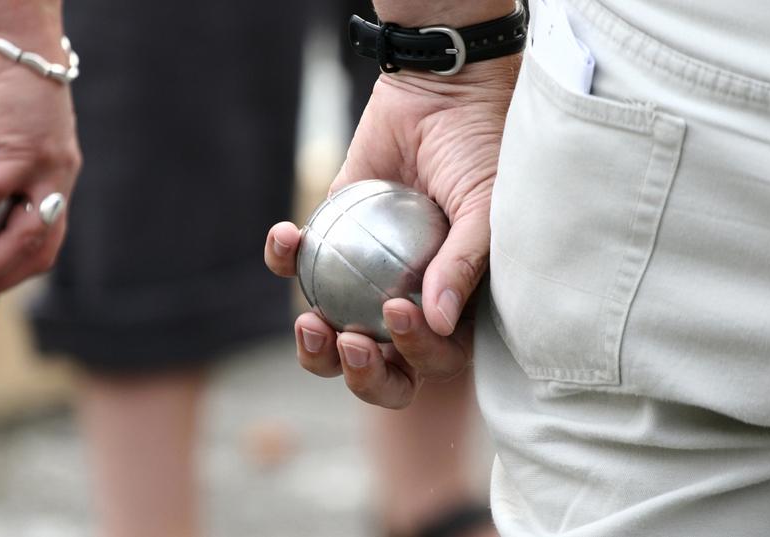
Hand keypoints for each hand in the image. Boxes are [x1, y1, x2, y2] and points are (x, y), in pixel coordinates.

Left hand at [265, 55, 519, 408]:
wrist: (439, 95)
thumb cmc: (478, 151)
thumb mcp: (486, 204)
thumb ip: (467, 263)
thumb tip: (440, 323)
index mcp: (454, 310)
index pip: (434, 357)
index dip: (414, 351)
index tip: (397, 309)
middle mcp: (409, 305)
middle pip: (382, 369)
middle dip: (361, 374)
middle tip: (347, 343)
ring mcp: (365, 281)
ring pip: (332, 337)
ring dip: (313, 346)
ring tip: (308, 322)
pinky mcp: (330, 244)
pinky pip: (298, 267)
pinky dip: (283, 259)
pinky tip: (285, 236)